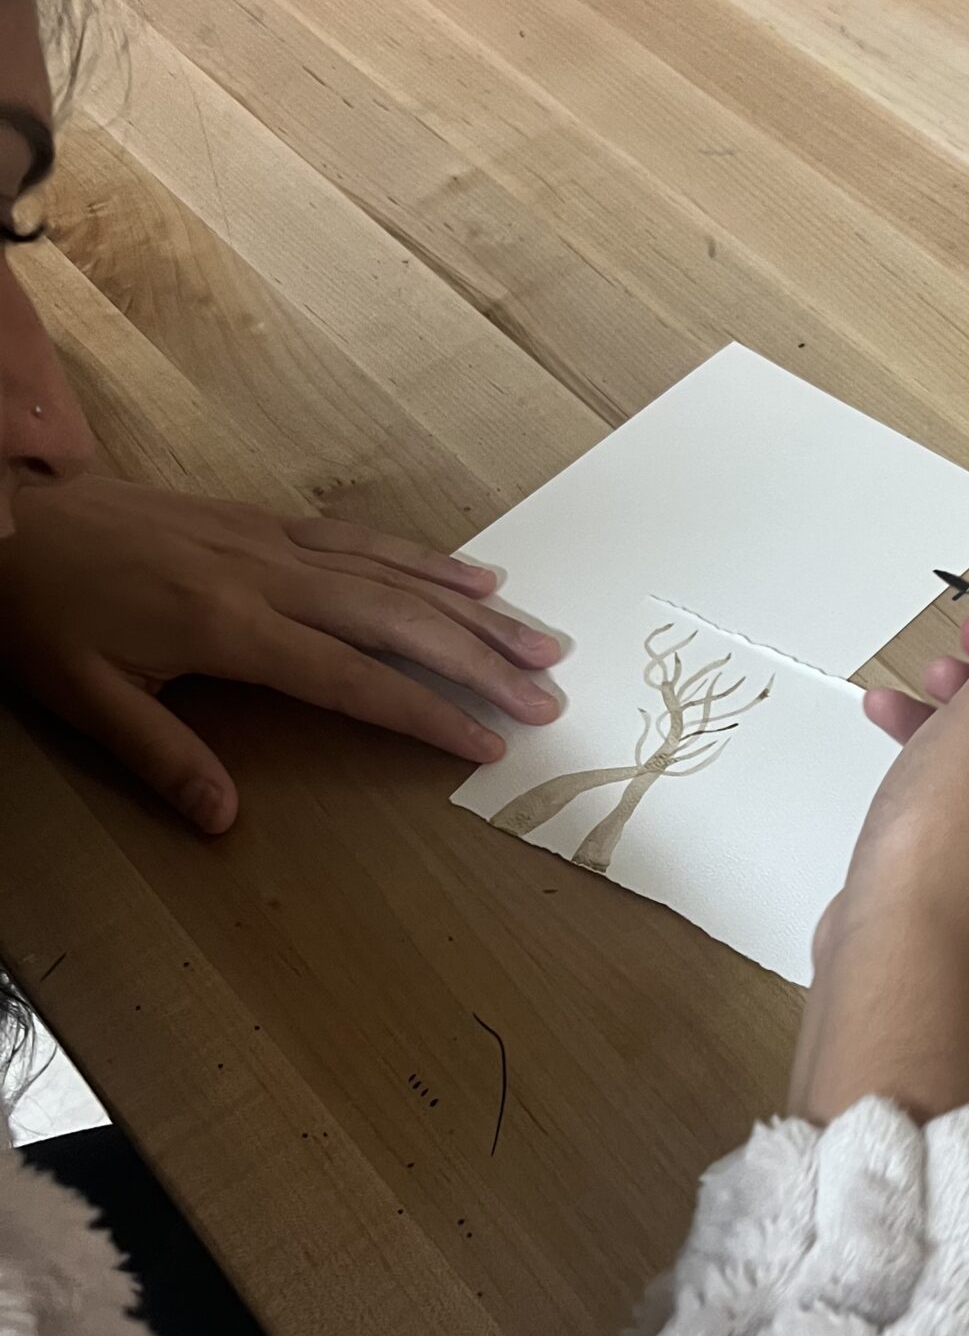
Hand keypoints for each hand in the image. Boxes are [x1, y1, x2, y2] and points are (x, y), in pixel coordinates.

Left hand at [0, 478, 560, 831]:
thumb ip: (161, 758)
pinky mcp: (266, 521)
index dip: (425, 713)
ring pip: (396, 576)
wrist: (8, 515)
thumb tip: (224, 820)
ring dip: (475, 613)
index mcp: (228, 626)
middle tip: (548, 698)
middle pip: (398, 622)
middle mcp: (267, 576)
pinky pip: (366, 539)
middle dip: (481, 663)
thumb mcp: (86, 697)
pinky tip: (476, 578)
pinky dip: (428, 560)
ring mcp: (273, 541)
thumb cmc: (42, 611)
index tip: (486, 743)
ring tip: (541, 643)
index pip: (352, 679)